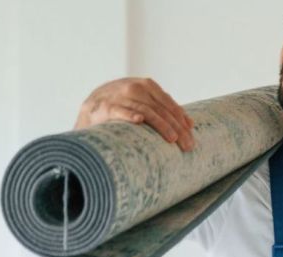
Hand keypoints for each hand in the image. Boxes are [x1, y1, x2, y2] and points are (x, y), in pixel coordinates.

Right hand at [74, 77, 195, 150]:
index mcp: (146, 85)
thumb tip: (190, 123)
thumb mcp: (143, 102)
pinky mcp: (105, 106)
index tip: (191, 134)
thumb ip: (163, 108)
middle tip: (187, 144)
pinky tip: (139, 120)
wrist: (91, 107)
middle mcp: (134, 87)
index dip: (181, 118)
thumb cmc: (123, 107)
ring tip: (172, 138)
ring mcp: (119, 96)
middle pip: (161, 109)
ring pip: (145, 110)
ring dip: (161, 125)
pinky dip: (129, 114)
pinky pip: (119, 110)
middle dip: (176, 127)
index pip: (169, 103)